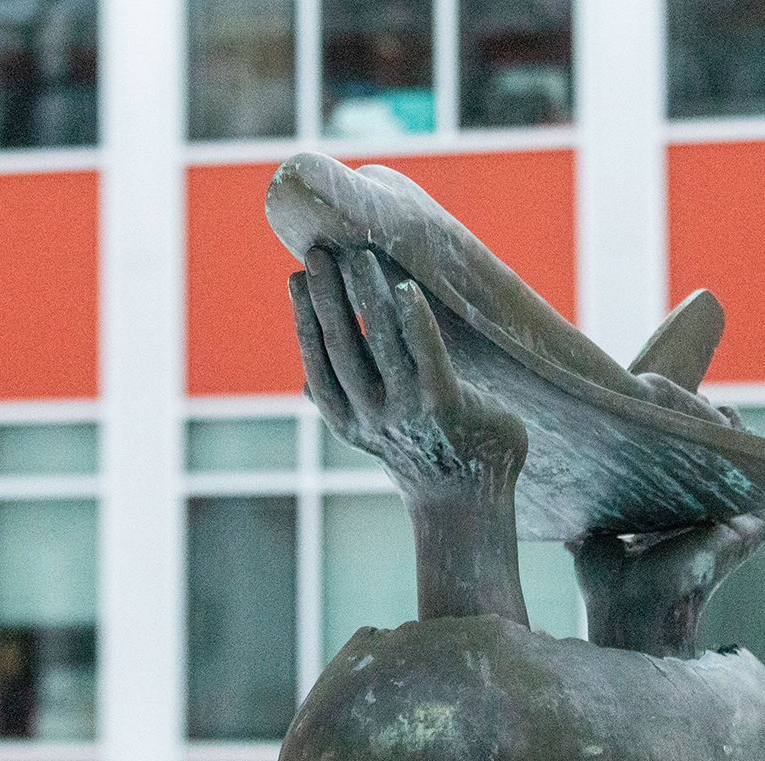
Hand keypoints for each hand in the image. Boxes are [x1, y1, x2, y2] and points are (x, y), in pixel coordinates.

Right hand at [289, 246, 527, 499]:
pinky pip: (426, 356)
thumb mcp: (374, 436)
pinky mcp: (445, 407)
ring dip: (366, 296)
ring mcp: (407, 412)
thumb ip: (347, 405)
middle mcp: (370, 417)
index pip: (317, 362)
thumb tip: (305, 383)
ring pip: (379, 344)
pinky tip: (405, 287)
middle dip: (327, 295)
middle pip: (341, 345)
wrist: (469, 506)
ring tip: (358, 257)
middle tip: (318, 251)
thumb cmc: (423, 456)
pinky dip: (413, 320)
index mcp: (347, 421)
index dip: (304, 318)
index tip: (295, 276)